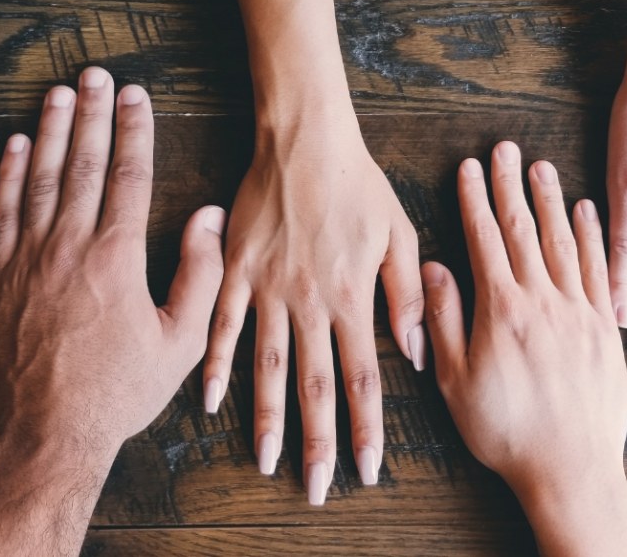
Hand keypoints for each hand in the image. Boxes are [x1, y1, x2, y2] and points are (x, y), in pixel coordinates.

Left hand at [0, 69, 224, 441]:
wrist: (43, 434)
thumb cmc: (116, 393)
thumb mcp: (179, 342)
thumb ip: (200, 274)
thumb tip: (208, 217)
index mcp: (115, 258)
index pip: (127, 175)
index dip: (134, 130)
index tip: (137, 95)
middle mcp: (67, 247)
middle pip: (81, 163)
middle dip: (92, 113)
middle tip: (96, 74)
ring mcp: (23, 259)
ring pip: (38, 178)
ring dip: (50, 130)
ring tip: (59, 91)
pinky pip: (0, 211)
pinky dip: (8, 174)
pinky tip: (16, 145)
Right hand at [202, 105, 424, 504]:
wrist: (304, 139)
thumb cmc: (358, 183)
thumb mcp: (399, 234)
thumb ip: (406, 296)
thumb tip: (416, 353)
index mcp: (351, 296)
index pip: (363, 378)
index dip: (366, 429)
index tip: (367, 469)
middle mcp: (309, 302)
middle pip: (314, 385)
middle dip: (318, 442)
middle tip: (317, 488)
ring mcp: (268, 288)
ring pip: (267, 366)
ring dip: (267, 418)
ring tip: (266, 460)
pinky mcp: (236, 270)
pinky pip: (223, 326)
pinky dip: (216, 365)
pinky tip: (210, 401)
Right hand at [423, 142, 626, 555]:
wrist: (571, 469)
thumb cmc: (505, 431)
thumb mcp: (455, 381)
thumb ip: (443, 320)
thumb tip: (432, 269)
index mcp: (502, 310)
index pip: (485, 240)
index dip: (475, 200)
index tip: (469, 167)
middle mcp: (543, 301)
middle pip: (524, 230)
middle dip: (510, 186)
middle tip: (505, 148)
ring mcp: (579, 312)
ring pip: (564, 242)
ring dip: (550, 201)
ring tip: (541, 167)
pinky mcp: (604, 329)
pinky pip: (599, 270)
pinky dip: (592, 236)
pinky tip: (586, 212)